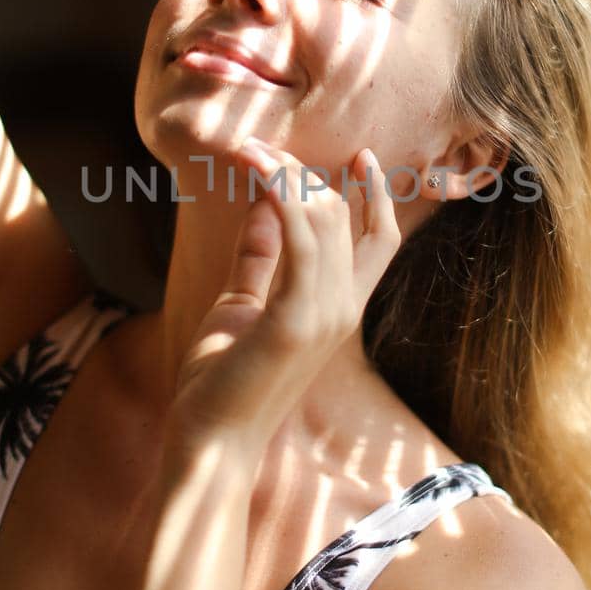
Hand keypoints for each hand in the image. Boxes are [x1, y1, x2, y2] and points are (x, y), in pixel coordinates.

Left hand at [167, 142, 402, 453]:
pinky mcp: (295, 320)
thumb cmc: (223, 381)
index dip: (376, 195)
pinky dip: (281, 199)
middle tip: (259, 148)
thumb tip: (261, 205)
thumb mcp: (241, 305)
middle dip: (302, 173)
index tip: (363, 155)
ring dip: (285, 176)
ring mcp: (325, 315)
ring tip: (249, 151)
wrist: (210, 441)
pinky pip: (300, 241)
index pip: (380, 241)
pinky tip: (259, 176)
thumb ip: (257, 258)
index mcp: (338, 308)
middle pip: (342, 217)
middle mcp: (343, 309)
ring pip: (322, 220)